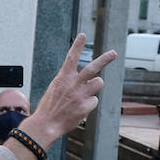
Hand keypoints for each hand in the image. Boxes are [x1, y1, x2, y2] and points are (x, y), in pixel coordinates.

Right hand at [19, 34, 116, 149]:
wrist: (45, 125)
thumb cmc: (49, 107)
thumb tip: (88, 80)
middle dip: (105, 59)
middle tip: (114, 53)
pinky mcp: (86, 106)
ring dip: (94, 87)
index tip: (83, 35)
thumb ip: (69, 82)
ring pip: (98, 83)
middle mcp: (73, 84)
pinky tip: (78, 109)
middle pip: (93, 68)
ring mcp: (80, 95)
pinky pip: (94, 101)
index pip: (71, 57)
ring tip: (83, 95)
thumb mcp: (55, 89)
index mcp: (62, 78)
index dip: (77, 45)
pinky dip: (88, 105)